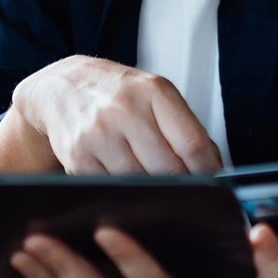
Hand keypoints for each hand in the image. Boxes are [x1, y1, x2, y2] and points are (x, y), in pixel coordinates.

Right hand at [9, 55, 221, 173]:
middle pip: (167, 169)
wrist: (63, 86)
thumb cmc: (118, 92)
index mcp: (154, 91)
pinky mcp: (78, 156)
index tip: (214, 184)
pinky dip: (122, 189)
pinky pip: (111, 187)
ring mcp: (99, 133)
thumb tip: (213, 167)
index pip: (191, 143)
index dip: (207, 171)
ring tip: (151, 182)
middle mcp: (125, 109)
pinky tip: (121, 176)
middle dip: (181, 186)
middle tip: (187, 192)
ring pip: (139, 183)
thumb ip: (184, 127)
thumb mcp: (155, 94)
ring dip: (151, 190)